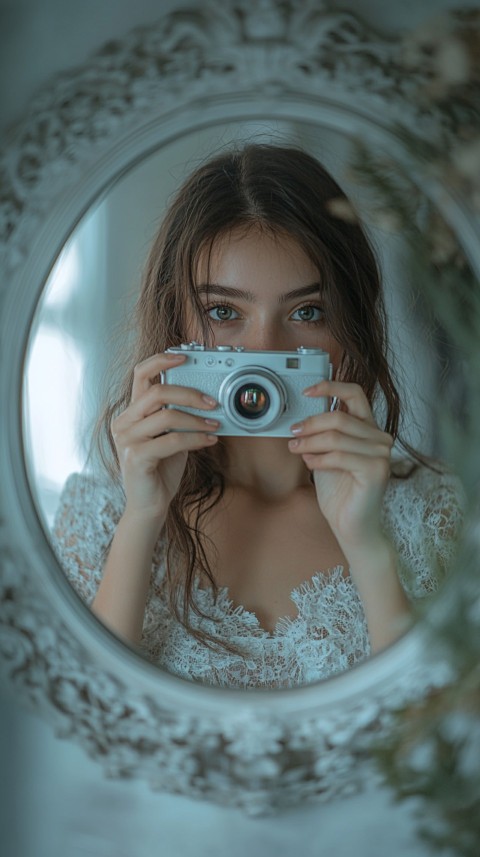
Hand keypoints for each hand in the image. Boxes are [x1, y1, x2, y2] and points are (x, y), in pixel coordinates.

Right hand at [111, 352, 218, 522]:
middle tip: (212, 402)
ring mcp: (126, 439)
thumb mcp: (170, 435)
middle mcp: (123, 422)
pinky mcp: (135, 457)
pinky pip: (171, 440)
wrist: (149, 505)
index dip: (161, 361)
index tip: (184, 357)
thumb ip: (177, 415)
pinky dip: (195, 438)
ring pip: (165, 415)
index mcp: (130, 412)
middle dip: (189, 393)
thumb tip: (206, 397)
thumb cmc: (160, 469)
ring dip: (196, 418)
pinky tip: (209, 440)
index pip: (140, 374)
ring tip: (215, 424)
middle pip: (156, 391)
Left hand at [288, 380, 392, 550]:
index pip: (355, 394)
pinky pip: (339, 456)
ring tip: (297, 449)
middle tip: (293, 433)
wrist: (349, 524)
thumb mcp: (325, 454)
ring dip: (310, 443)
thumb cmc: (339, 491)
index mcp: (368, 428)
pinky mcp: (376, 470)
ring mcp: (381, 453)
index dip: (331, 386)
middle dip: (310, 424)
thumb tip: (301, 418)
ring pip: (336, 437)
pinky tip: (310, 464)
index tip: (307, 391)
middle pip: (339, 417)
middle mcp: (379, 437)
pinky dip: (319, 459)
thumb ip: (322, 434)